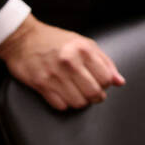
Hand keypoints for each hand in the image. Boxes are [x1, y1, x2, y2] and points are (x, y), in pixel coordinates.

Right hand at [0, 14, 124, 110]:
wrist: (24, 39)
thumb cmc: (56, 40)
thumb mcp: (84, 44)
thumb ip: (105, 62)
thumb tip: (120, 82)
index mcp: (84, 50)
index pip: (106, 78)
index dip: (106, 84)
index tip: (101, 83)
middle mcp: (71, 62)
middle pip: (93, 92)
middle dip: (96, 97)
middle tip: (92, 94)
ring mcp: (55, 74)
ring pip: (78, 102)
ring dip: (81, 102)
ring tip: (78, 94)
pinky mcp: (41, 85)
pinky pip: (60, 105)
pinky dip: (65, 104)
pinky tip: (64, 95)